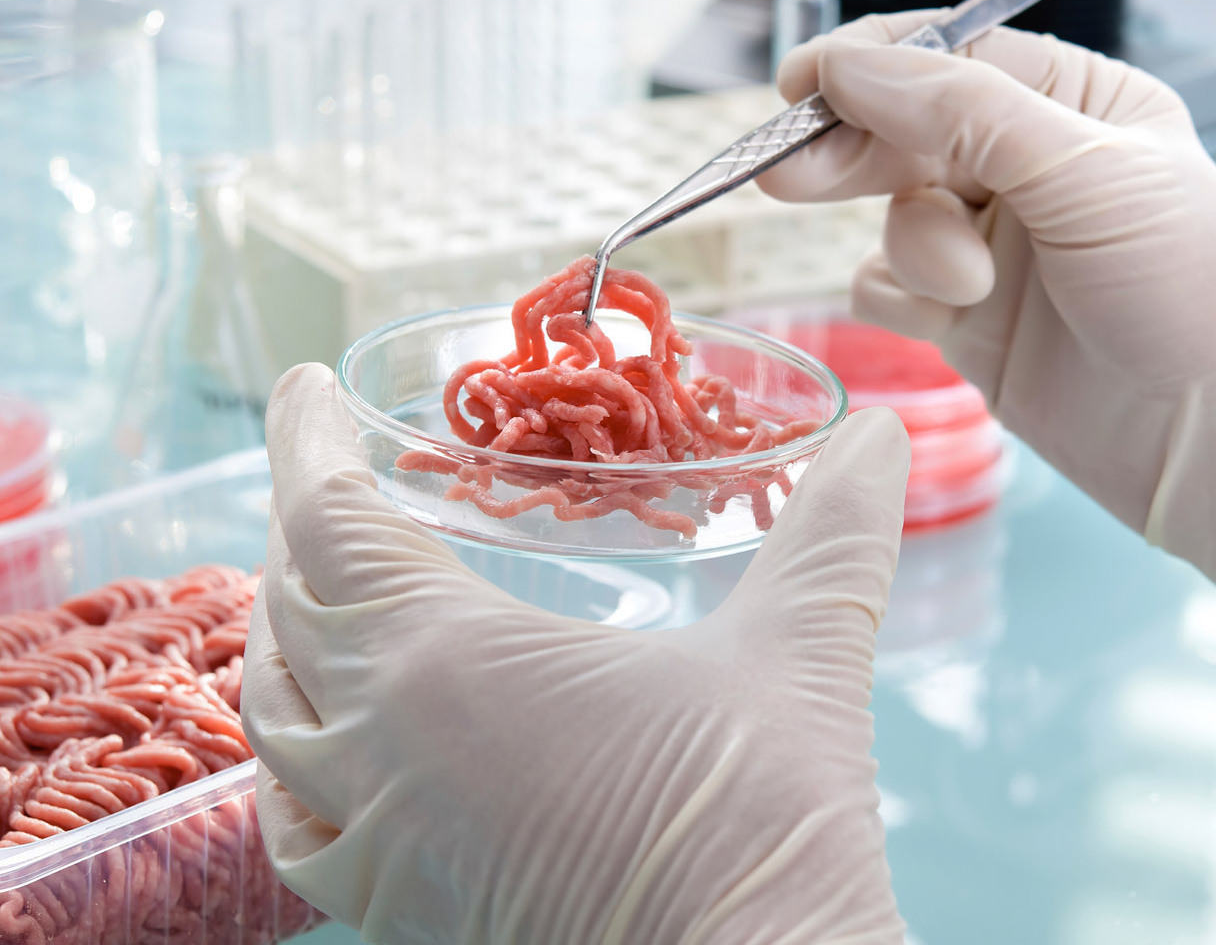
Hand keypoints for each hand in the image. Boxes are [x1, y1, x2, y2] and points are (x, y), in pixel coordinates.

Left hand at [243, 364, 909, 944]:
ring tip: (311, 596)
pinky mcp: (394, 913)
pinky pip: (291, 830)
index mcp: (450, 659)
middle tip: (335, 483)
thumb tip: (882, 434)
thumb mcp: (799, 653)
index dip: (306, 440)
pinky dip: (287, 767)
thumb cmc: (761, 819)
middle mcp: (383, 747)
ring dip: (280, 640)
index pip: (328, 521)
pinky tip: (322, 753)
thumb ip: (835, 529)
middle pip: (288, 609)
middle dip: (302, 530)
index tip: (308, 388)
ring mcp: (376, 840)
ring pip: (269, 720)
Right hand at [758, 14, 1215, 599]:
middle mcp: (1026, 168)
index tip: (800, 81)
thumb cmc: (1185, 293)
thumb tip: (848, 66)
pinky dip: (900, 299)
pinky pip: (884, 285)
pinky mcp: (960, 317)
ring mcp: (989, 245)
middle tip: (786, 175)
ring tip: (969, 288)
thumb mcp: (1081, 175)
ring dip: (918, 249)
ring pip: (891, 216)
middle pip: (902, 132)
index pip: (951, 58)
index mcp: (1075, 105)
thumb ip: (960, 112)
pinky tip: (947, 319)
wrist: (1205, 438)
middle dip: (851, 153)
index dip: (872, 63)